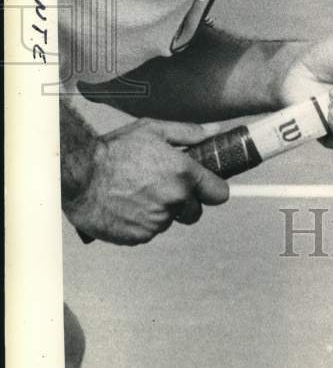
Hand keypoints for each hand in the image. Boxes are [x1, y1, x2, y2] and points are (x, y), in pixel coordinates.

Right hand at [63, 119, 228, 244]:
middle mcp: (174, 200)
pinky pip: (148, 232)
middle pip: (195, 212)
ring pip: (169, 221)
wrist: (79, 176)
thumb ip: (189, 133)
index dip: (213, 190)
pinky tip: (126, 206)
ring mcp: (156, 222)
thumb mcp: (153, 130)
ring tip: (137, 192)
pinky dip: (141, 223)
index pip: (218, 193)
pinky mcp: (138, 237)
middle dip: (185, 202)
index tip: (206, 188)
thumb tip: (215, 130)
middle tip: (163, 187)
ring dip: (160, 211)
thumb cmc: (114, 150)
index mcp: (183, 174)